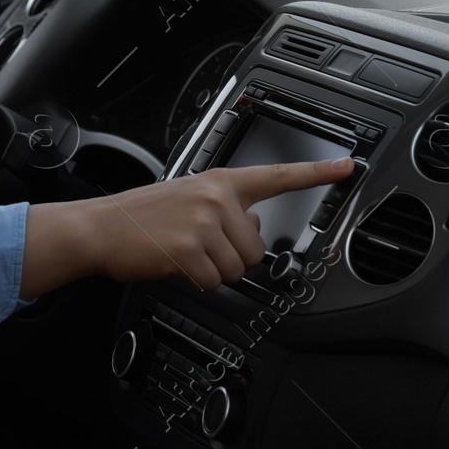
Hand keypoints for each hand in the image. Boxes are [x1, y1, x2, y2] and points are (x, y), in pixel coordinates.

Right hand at [20, 158, 353, 297]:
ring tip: (182, 253)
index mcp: (219, 182)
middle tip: (197, 246)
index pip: (276, 175)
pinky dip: (195, 282)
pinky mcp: (191, 250)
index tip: (348, 166)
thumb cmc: (141, 216)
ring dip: (212, 271)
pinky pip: (213, 282)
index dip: (317, 172)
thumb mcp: (186, 197)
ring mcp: (204, 223)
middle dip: (230, 258)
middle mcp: (216, 198)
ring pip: (236, 270)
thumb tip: (252, 225)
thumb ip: (224, 206)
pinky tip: (174, 264)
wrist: (100, 228)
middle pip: (255, 249)